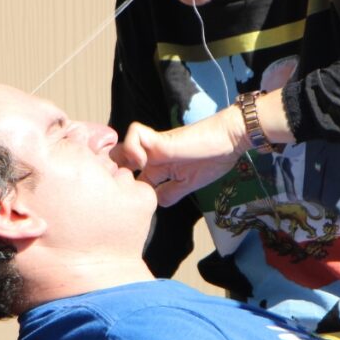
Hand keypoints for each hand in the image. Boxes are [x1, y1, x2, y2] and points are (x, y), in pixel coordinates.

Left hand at [110, 106, 248, 205]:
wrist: (228, 140)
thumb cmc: (213, 160)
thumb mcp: (189, 184)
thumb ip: (171, 193)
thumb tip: (155, 204)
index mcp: (157, 168)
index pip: (128, 176)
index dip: (120, 186)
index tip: (121, 200)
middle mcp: (150, 156)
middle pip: (116, 160)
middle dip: (111, 173)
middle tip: (116, 188)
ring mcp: (153, 147)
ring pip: (119, 147)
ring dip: (119, 161)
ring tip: (131, 175)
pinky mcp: (160, 139)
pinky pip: (135, 135)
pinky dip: (134, 149)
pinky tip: (143, 163)